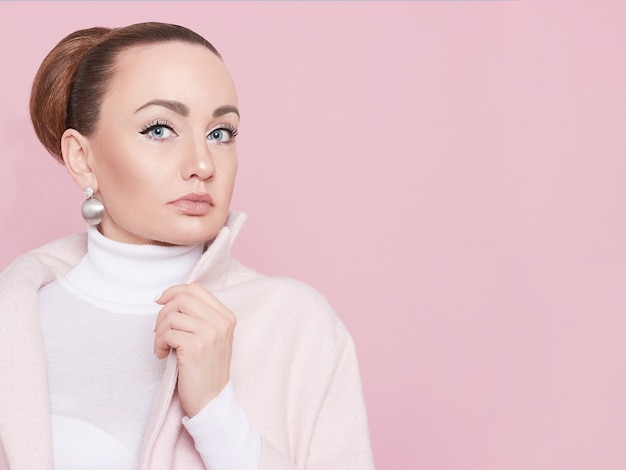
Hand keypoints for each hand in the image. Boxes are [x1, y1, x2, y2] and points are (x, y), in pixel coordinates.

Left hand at [153, 282, 235, 416]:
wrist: (212, 402)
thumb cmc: (206, 370)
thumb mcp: (211, 338)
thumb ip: (199, 317)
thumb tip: (168, 298)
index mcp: (226, 317)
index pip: (196, 289)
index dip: (173, 291)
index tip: (159, 302)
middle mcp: (221, 322)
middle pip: (182, 298)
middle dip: (163, 313)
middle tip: (160, 332)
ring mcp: (210, 334)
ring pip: (171, 316)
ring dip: (159, 332)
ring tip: (162, 346)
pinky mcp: (195, 347)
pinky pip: (167, 333)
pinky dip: (159, 344)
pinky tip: (163, 355)